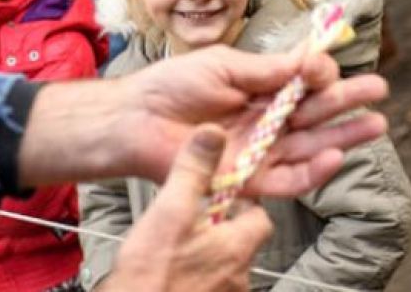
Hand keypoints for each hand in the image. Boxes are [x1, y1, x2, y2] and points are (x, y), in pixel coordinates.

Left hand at [17, 46, 388, 197]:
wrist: (136, 119)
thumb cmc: (173, 86)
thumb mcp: (225, 65)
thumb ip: (269, 69)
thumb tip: (312, 60)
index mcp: (260, 88)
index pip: (304, 82)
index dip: (321, 74)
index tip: (327, 66)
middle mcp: (265, 119)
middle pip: (316, 113)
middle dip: (348, 102)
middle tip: (379, 90)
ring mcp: (259, 150)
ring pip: (311, 146)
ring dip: (343, 137)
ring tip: (375, 124)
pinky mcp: (248, 179)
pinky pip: (288, 180)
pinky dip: (313, 172)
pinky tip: (334, 156)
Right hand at [100, 126, 271, 291]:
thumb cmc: (150, 277)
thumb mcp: (169, 212)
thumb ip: (193, 172)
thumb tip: (212, 134)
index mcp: (237, 247)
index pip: (260, 216)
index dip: (243, 203)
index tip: (223, 195)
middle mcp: (239, 277)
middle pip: (242, 243)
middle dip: (222, 231)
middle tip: (195, 222)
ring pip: (225, 268)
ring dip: (208, 257)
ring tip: (178, 248)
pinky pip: (209, 288)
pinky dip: (196, 279)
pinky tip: (172, 273)